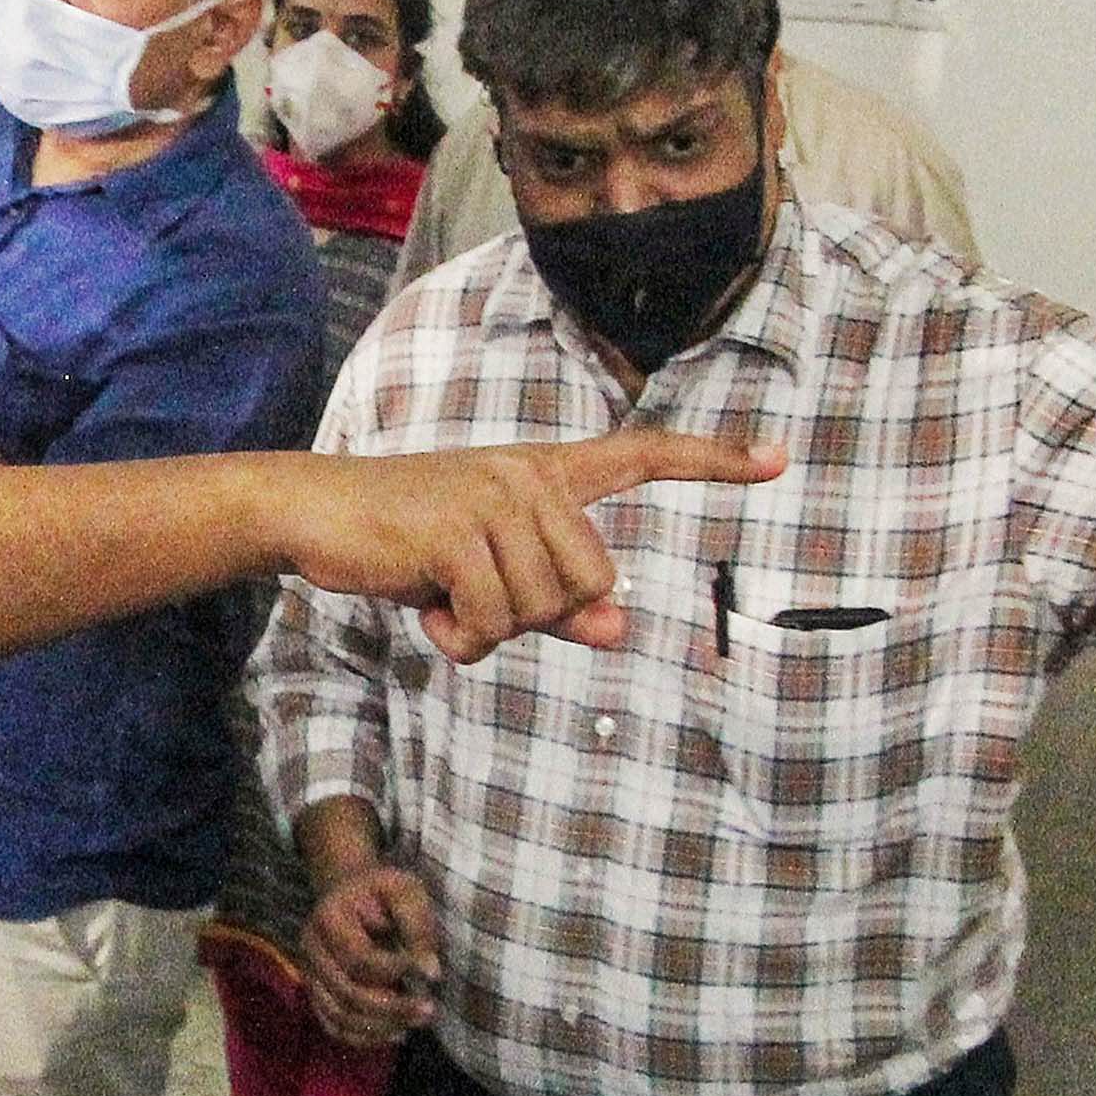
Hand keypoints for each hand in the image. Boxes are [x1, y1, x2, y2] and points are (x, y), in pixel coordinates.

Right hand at [292, 427, 781, 665]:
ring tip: (446, 598)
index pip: (644, 457)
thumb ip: (560, 605)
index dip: (715, 462)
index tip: (778, 459)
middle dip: (539, 616)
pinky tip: (428, 607)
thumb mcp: (491, 577)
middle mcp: (532, 473)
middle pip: (596, 580)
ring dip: (493, 630)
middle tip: (477, 599)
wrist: (317, 512)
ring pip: (547, 606)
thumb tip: (620, 628)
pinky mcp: (460, 527)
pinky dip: (463, 638)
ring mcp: (497, 494)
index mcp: (547, 474)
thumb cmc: (410, 545)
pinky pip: (496, 620)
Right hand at [301, 863, 443, 1047]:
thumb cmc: (383, 891)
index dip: (396, 970)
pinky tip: (396, 1032)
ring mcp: (309, 974)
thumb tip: (431, 973)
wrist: (351, 894)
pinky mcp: (316, 994)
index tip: (433, 974)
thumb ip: (418, 926)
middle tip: (430, 1010)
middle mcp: (310, 948)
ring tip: (416, 1022)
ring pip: (339, 1016)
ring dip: (381, 1027)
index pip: (358, 957)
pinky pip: (334, 1027)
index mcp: (328, 917)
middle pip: (347, 992)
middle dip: (392, 1007)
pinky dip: (365, 1037)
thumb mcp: (406, 892)